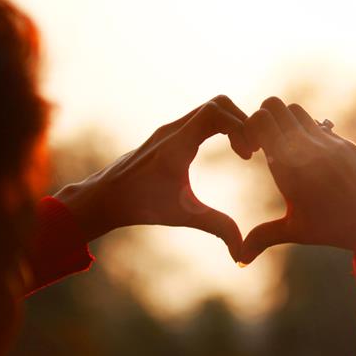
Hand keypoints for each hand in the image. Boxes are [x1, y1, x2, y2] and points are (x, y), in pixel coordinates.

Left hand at [55, 95, 252, 259]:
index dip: (240, 127)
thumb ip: (216, 227)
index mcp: (177, 145)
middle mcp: (174, 130)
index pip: (216, 113)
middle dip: (242, 123)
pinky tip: (227, 151)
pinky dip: (221, 127)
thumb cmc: (141, 205)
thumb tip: (240, 252)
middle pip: (219, 104)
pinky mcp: (170, 134)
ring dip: (232, 124)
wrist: (105, 197)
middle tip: (251, 152)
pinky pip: (202, 118)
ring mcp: (171, 129)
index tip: (249, 155)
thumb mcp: (182, 216)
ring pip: (211, 109)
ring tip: (243, 153)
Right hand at [239, 97, 355, 263]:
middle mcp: (306, 144)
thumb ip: (263, 237)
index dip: (249, 128)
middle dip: (264, 117)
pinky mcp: (345, 142)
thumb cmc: (336, 228)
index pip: (259, 119)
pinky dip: (308, 134)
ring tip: (288, 147)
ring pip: (297, 110)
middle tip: (265, 142)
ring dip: (286, 122)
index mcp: (288, 163)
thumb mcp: (296, 231)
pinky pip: (319, 125)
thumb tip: (240, 259)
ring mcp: (328, 140)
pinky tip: (314, 159)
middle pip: (274, 104)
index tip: (252, 150)